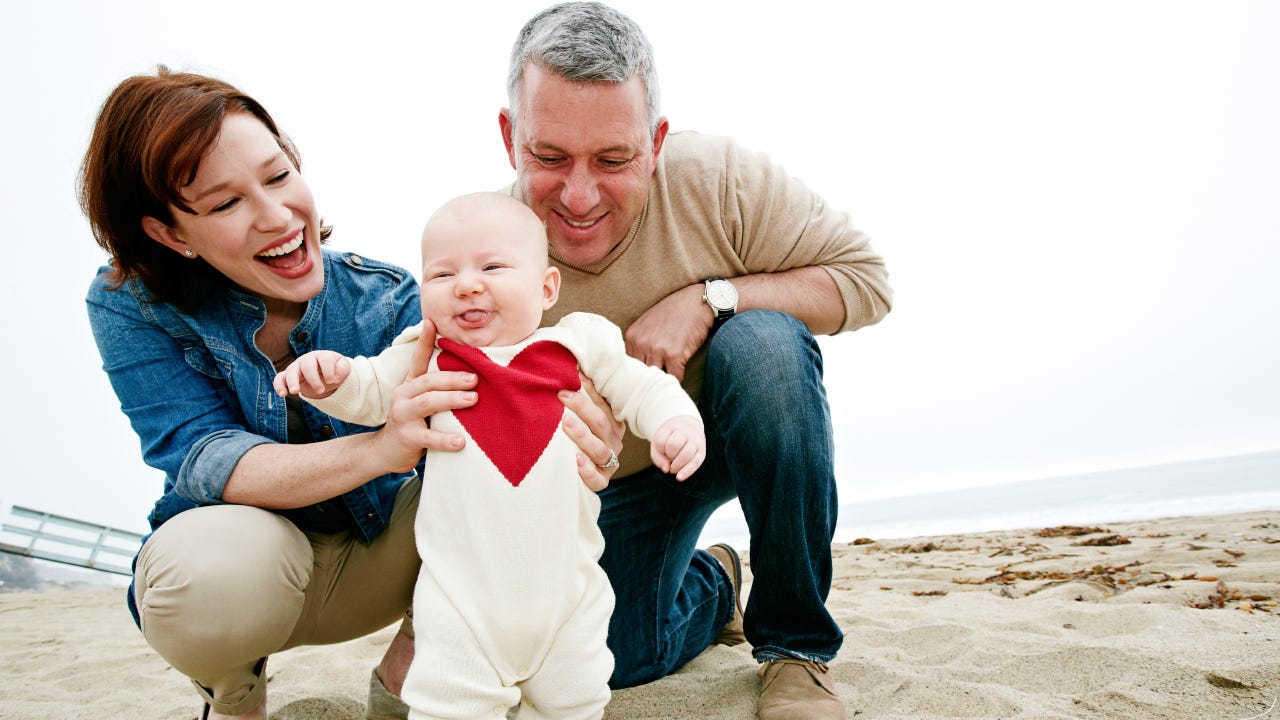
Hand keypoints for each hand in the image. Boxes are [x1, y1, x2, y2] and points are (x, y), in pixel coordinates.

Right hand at [274, 350, 350, 398]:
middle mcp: (307, 359)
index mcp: (322, 356)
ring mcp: (296, 367)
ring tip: (295, 392)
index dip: (328, 370)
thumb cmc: (334, 370)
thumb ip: (343, 369)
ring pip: (291, 371)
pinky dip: (279, 385)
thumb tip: (335, 376)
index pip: (324, 359)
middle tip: (320, 391)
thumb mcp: (343, 369)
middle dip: (314, 379)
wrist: (324, 375)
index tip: (332, 381)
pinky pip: (279, 378)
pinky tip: (282, 394)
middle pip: (307, 365)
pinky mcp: (288, 376)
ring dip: (293, 382)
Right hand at [368, 320, 475, 471]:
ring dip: (452, 399)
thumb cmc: (413, 422)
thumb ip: (437, 389)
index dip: (425, 341)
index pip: (418, 359)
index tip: (432, 322)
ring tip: (473, 399)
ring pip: (428, 402)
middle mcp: (403, 396)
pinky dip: (445, 439)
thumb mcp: (421, 401)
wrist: (386, 451)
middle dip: (453, 378)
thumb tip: (471, 372)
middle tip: (475, 379)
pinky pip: (428, 438)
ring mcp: (403, 415)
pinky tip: (461, 442)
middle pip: (428, 381)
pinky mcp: (407, 437)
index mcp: (410, 385)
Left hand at [560, 374, 624, 490]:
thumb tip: (571, 367)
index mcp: (612, 424)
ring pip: (600, 450)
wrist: (578, 474)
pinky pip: (597, 480)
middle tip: (562, 395)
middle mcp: (613, 442)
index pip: (604, 405)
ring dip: (583, 435)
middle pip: (601, 423)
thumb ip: (579, 397)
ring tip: (565, 423)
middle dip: (582, 408)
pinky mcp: (600, 481)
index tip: (574, 376)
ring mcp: (609, 463)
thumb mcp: (579, 416)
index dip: (590, 391)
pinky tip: (575, 460)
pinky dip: (587, 471)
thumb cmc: (576, 438)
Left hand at [624, 284, 712, 380]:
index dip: (639, 370)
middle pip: (641, 373)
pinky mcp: (675, 354)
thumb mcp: (647, 322)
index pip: (629, 365)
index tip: (648, 372)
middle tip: (658, 377)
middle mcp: (642, 343)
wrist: (697, 301)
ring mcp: (658, 349)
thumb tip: (635, 365)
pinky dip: (678, 378)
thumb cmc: (674, 311)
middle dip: (650, 376)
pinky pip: (674, 377)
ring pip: (656, 377)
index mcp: (632, 336)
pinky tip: (681, 370)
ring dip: (664, 378)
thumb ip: (639, 341)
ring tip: (669, 376)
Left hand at [650, 415, 705, 480]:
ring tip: (674, 466)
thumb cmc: (670, 439)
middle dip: (669, 455)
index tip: (662, 450)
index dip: (659, 450)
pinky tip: (680, 477)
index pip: (661, 441)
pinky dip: (687, 471)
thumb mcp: (658, 443)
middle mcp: (685, 431)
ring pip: (686, 454)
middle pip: (674, 445)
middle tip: (669, 458)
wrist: (688, 427)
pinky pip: (696, 462)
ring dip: (676, 465)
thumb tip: (666, 469)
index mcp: (671, 427)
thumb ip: (657, 457)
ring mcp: (695, 440)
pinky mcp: (702, 451)